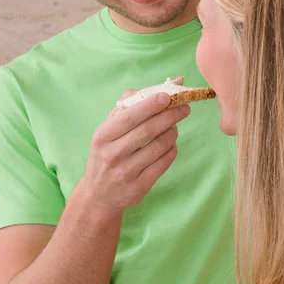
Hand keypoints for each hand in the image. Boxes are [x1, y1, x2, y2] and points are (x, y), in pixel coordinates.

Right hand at [80, 92, 190, 211]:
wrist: (98, 194)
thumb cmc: (106, 153)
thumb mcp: (106, 131)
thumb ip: (127, 107)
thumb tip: (156, 88)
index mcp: (102, 136)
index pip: (129, 117)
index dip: (150, 105)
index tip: (168, 96)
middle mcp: (112, 154)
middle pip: (147, 130)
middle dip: (169, 116)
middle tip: (184, 107)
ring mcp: (126, 172)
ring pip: (159, 146)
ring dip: (172, 132)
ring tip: (175, 125)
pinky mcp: (139, 187)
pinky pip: (163, 163)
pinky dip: (172, 150)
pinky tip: (171, 144)